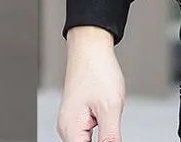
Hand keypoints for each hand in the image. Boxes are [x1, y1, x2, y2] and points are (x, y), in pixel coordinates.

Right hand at [56, 26, 124, 141]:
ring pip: (90, 138)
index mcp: (71, 131)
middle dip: (103, 136)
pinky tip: (108, 108)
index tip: (111, 134)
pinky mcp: (81, 113)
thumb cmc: (97, 70)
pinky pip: (92, 128)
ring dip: (104, 131)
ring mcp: (74, 120)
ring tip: (108, 107)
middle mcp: (68, 128)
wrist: (91, 48)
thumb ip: (110, 136)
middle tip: (110, 116)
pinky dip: (103, 123)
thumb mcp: (111, 106)